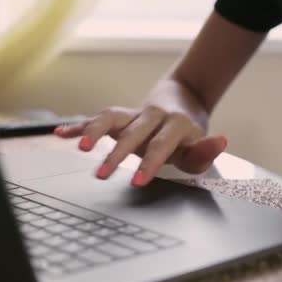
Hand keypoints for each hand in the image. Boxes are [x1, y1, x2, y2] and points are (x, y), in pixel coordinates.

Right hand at [54, 105, 226, 185]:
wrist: (181, 99)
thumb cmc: (189, 133)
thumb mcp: (201, 145)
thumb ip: (206, 151)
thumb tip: (221, 142)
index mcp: (175, 124)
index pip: (161, 145)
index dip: (149, 163)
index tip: (136, 181)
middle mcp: (152, 116)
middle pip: (132, 132)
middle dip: (116, 153)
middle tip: (101, 174)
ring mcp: (133, 113)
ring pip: (111, 118)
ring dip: (93, 131)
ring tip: (80, 148)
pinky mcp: (119, 115)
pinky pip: (96, 118)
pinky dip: (78, 126)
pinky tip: (60, 134)